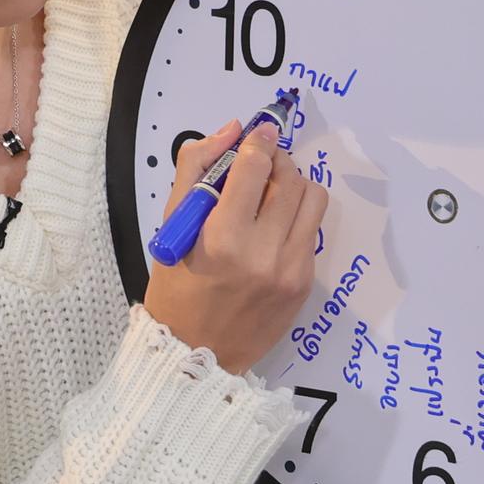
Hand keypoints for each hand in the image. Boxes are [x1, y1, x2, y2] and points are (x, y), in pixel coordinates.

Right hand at [142, 117, 325, 375]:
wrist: (195, 353)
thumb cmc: (175, 287)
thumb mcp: (171, 228)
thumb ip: (194, 171)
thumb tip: (230, 131)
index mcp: (221, 237)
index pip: (254, 167)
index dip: (258, 140)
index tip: (258, 131)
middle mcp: (263, 252)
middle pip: (290, 178)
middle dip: (276, 160)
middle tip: (260, 163)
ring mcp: (290, 270)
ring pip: (312, 199)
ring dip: (294, 184)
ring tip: (271, 192)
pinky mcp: (305, 283)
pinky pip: (311, 231)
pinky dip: (295, 217)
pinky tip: (272, 227)